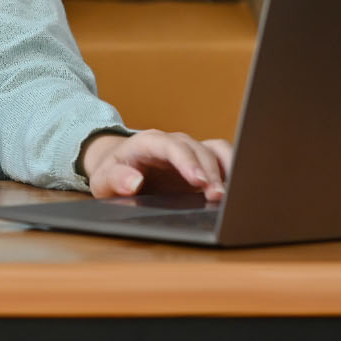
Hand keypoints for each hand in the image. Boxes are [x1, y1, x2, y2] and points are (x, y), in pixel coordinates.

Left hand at [82, 129, 234, 200]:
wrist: (118, 168)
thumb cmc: (112, 173)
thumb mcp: (103, 179)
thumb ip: (115, 179)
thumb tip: (134, 182)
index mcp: (149, 142)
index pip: (171, 146)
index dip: (187, 162)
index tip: (198, 181)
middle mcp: (174, 143)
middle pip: (198, 150)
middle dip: (211, 173)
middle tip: (218, 198)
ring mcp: (190, 152)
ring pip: (216, 150)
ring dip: (227, 169)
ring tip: (230, 194)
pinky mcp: (201, 163)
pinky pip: (222, 159)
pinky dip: (233, 171)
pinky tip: (237, 190)